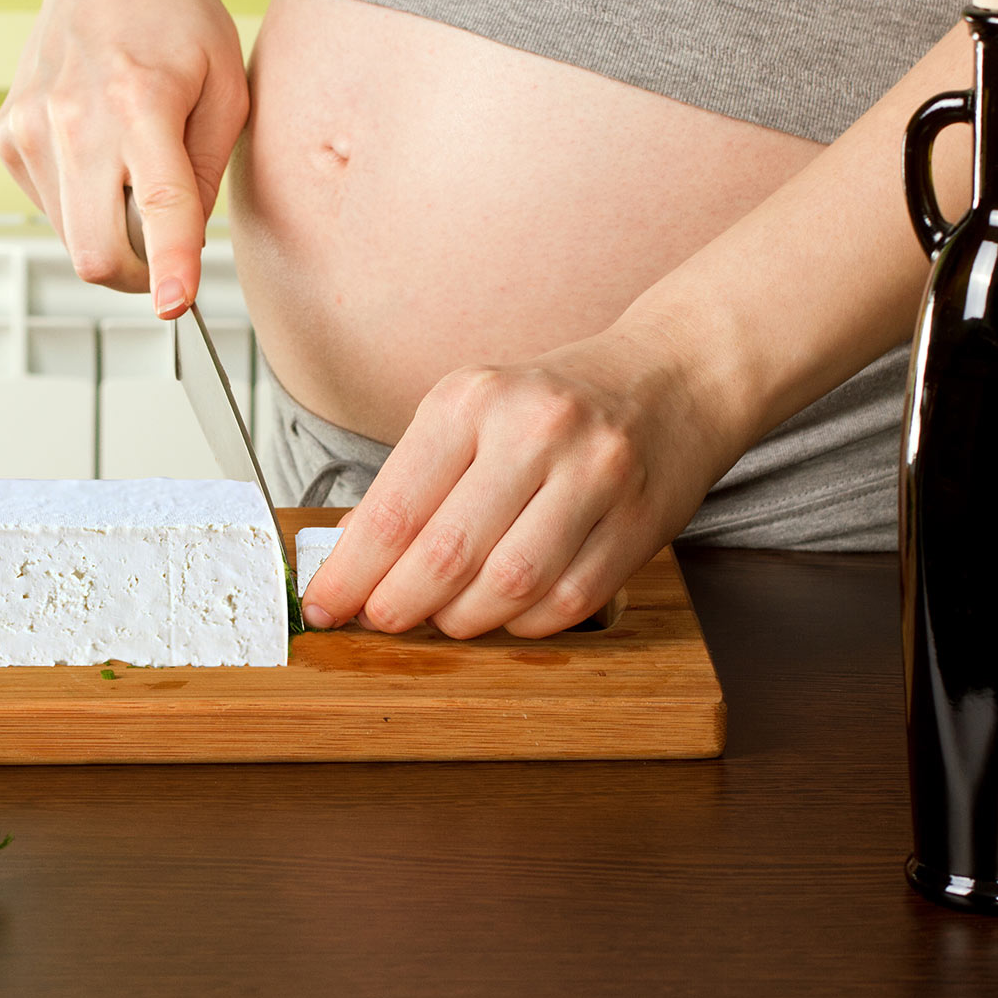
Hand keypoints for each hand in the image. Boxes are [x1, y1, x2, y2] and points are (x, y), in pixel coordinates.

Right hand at [0, 0, 248, 317]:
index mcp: (141, 104)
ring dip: (114, 235)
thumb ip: (206, 177)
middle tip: (170, 253)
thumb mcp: (228, 94)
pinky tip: (104, 157)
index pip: (159, 206)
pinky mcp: (8, 135)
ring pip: (74, 241)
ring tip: (137, 175)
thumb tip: (184, 247)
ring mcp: (30, 128)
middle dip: (141, 275)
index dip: (169, 267)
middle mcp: (73, 118)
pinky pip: (53, 211)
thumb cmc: (182, 21)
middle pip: (96, 251)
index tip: (176, 306)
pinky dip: (86, 207)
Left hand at [300, 322, 720, 638]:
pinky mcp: (641, 522)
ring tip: (446, 617)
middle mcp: (535, 432)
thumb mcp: (473, 411)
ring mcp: (595, 476)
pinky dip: (526, 622)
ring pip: (508, 588)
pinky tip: (509, 611)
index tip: (324, 606)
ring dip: (464, 621)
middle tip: (382, 622)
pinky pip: (568, 601)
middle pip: (447, 556)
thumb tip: (351, 555)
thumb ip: (415, 479)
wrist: (673, 375)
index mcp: (473, 399)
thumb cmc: (554, 402)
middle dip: (399, 607)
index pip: (393, 510)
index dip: (350, 574)